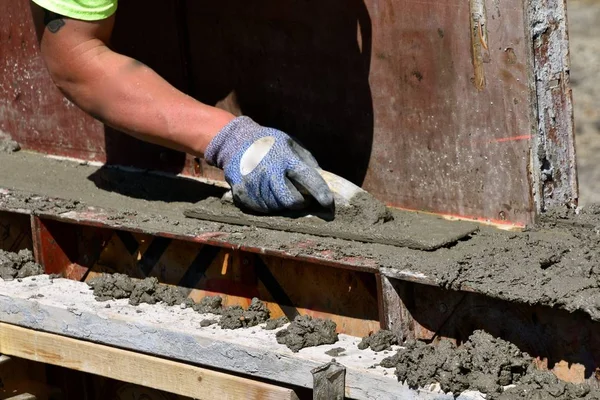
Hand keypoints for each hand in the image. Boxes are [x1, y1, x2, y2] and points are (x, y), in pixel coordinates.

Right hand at [205, 116, 333, 212]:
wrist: (235, 142)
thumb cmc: (270, 144)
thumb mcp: (291, 145)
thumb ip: (307, 163)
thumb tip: (324, 184)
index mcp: (284, 157)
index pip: (307, 178)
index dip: (321, 193)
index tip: (328, 203)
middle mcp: (268, 171)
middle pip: (291, 201)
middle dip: (300, 203)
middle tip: (301, 198)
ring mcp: (253, 184)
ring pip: (277, 207)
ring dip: (283, 204)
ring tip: (280, 190)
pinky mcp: (242, 193)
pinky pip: (262, 209)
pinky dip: (269, 205)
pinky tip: (267, 192)